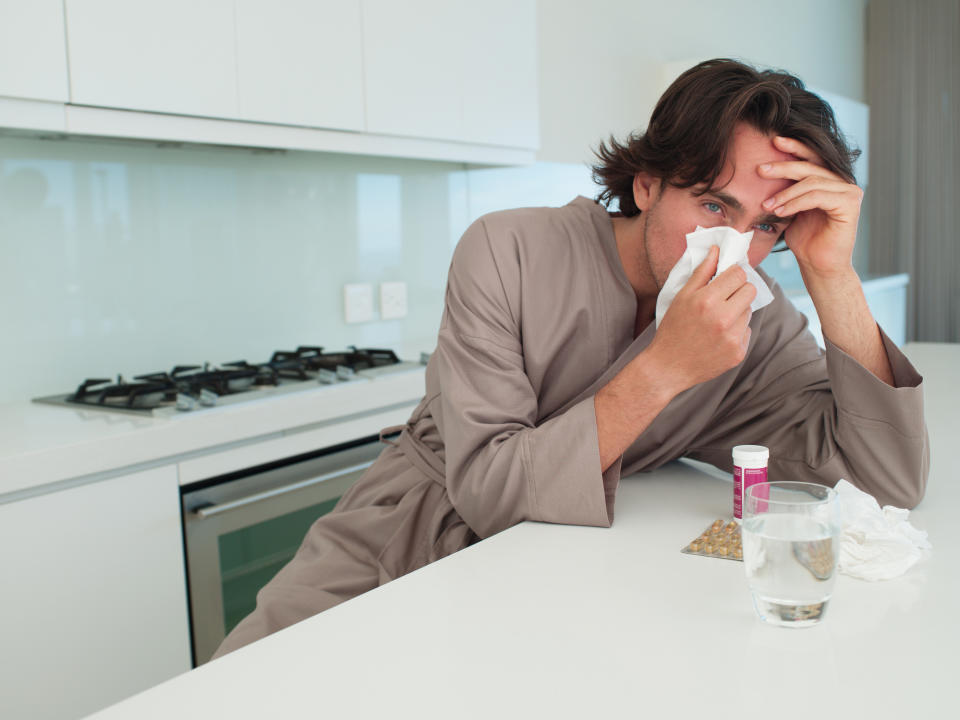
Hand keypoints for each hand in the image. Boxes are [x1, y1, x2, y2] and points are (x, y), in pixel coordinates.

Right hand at [645, 245, 756, 392]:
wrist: (668, 367)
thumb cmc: (672, 329)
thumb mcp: (681, 297)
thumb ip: (702, 272)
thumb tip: (717, 250)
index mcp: (707, 301)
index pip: (738, 274)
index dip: (733, 274)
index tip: (726, 278)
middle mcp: (722, 319)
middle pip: (750, 290)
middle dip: (739, 290)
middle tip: (724, 297)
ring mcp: (732, 338)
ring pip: (748, 311)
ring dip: (737, 311)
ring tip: (716, 320)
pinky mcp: (738, 353)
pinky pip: (746, 331)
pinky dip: (735, 331)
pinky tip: (718, 337)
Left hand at [759, 136, 863, 279]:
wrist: (819, 267)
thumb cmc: (805, 241)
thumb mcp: (791, 209)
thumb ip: (788, 191)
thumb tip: (766, 170)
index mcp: (830, 181)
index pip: (812, 158)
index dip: (794, 147)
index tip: (773, 141)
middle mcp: (843, 183)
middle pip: (810, 166)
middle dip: (783, 167)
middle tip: (760, 169)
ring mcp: (850, 192)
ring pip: (811, 181)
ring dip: (784, 193)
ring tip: (766, 204)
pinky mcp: (850, 204)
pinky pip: (816, 196)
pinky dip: (795, 202)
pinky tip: (779, 211)